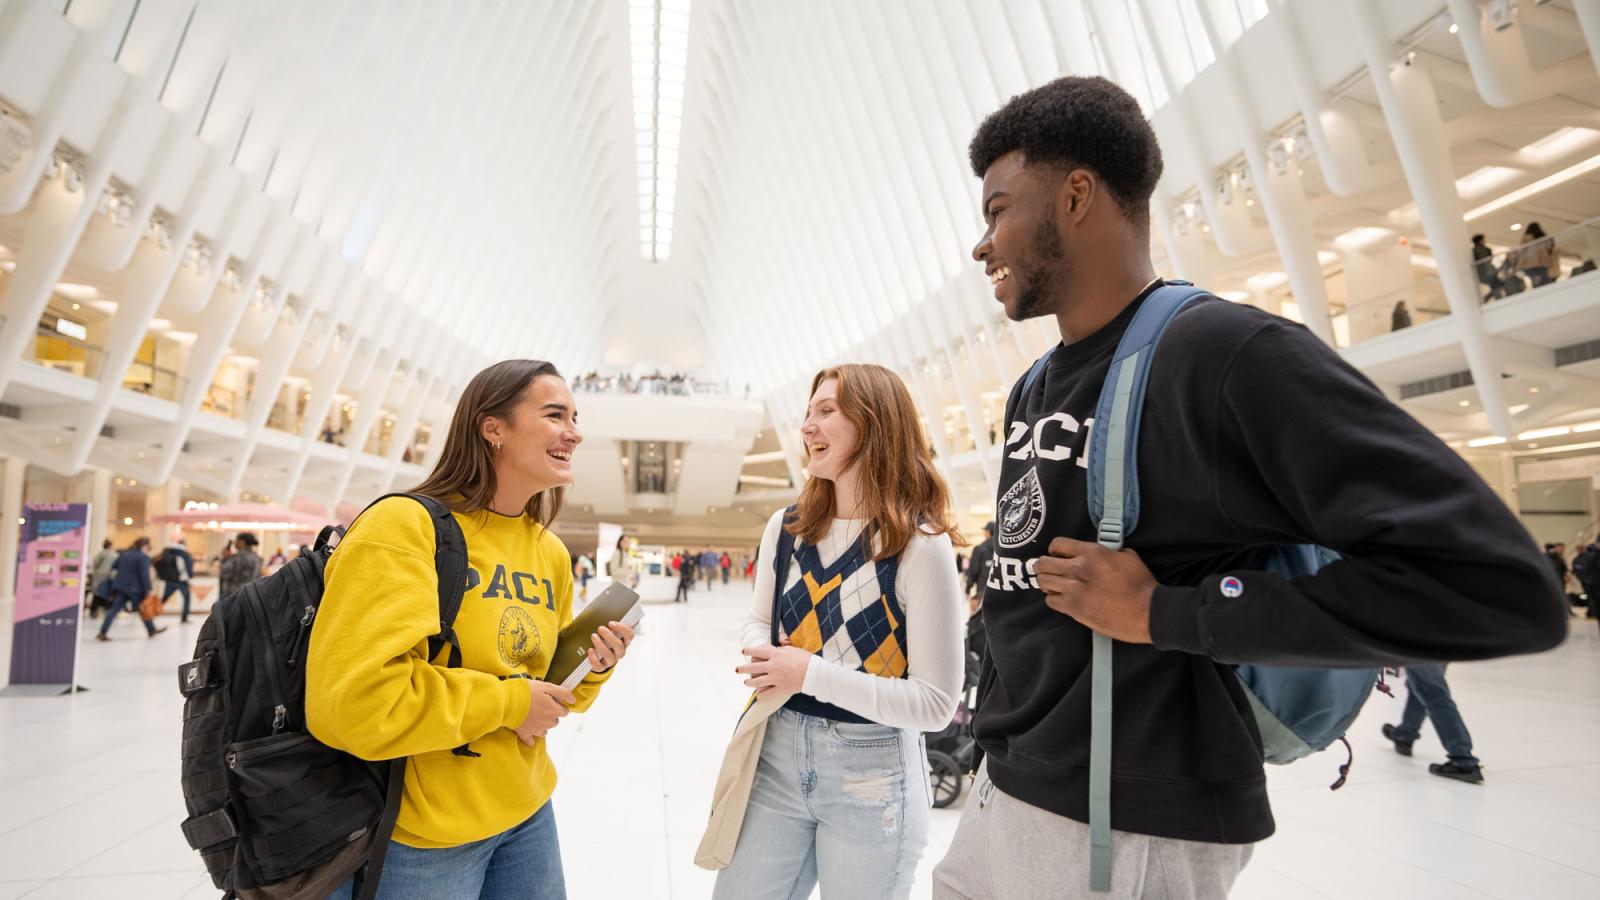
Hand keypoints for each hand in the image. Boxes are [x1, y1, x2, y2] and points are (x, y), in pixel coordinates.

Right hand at [515, 681, 574, 744]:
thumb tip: (573, 700)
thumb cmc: (527, 692)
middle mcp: (548, 723)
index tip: (550, 701)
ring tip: (532, 715)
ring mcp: (537, 730)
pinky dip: (531, 736)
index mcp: (554, 710)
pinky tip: (527, 729)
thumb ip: (563, 693)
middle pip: (555, 721)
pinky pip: (532, 740)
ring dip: (542, 724)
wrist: (507, 701)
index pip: (565, 712)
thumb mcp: (547, 686)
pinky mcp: (525, 735)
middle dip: (550, 715)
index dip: (558, 705)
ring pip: (545, 730)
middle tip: (539, 706)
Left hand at [586, 621, 634, 672]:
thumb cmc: (604, 636)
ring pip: (610, 656)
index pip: (630, 635)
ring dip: (601, 645)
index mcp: (625, 640)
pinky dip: (594, 658)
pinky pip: (599, 666)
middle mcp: (620, 651)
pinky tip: (590, 650)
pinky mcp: (601, 667)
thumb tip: (614, 605)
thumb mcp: (609, 627)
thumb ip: (613, 619)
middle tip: (600, 628)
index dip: (622, 629)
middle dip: (610, 636)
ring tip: (593, 636)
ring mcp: (611, 660)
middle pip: (619, 646)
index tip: (611, 622)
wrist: (597, 652)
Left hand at [737, 644, 810, 695]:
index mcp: (776, 654)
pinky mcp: (780, 689)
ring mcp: (775, 679)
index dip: (749, 650)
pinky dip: (761, 695)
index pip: (757, 651)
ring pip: (756, 682)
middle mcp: (773, 666)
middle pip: (752, 667)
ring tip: (746, 682)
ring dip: (749, 682)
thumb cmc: (805, 659)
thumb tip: (775, 647)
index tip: (743, 651)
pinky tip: (758, 695)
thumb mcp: (792, 649)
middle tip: (737, 670)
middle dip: (742, 668)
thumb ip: (781, 649)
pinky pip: (766, 694)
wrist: (815, 673)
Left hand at [1033, 537, 1158, 643]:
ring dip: (1046, 583)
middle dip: (1044, 566)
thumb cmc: (1141, 586)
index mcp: (1092, 552)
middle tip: (1048, 570)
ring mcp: (1074, 589)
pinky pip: (1050, 601)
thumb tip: (1104, 552)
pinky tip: (1061, 599)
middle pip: (1044, 563)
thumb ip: (1109, 551)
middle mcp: (1079, 568)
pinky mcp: (1074, 608)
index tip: (1056, 555)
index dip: (1055, 550)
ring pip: (1043, 582)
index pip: (1058, 544)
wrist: (1147, 612)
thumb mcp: (1128, 557)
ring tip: (1053, 585)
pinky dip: (1053, 599)